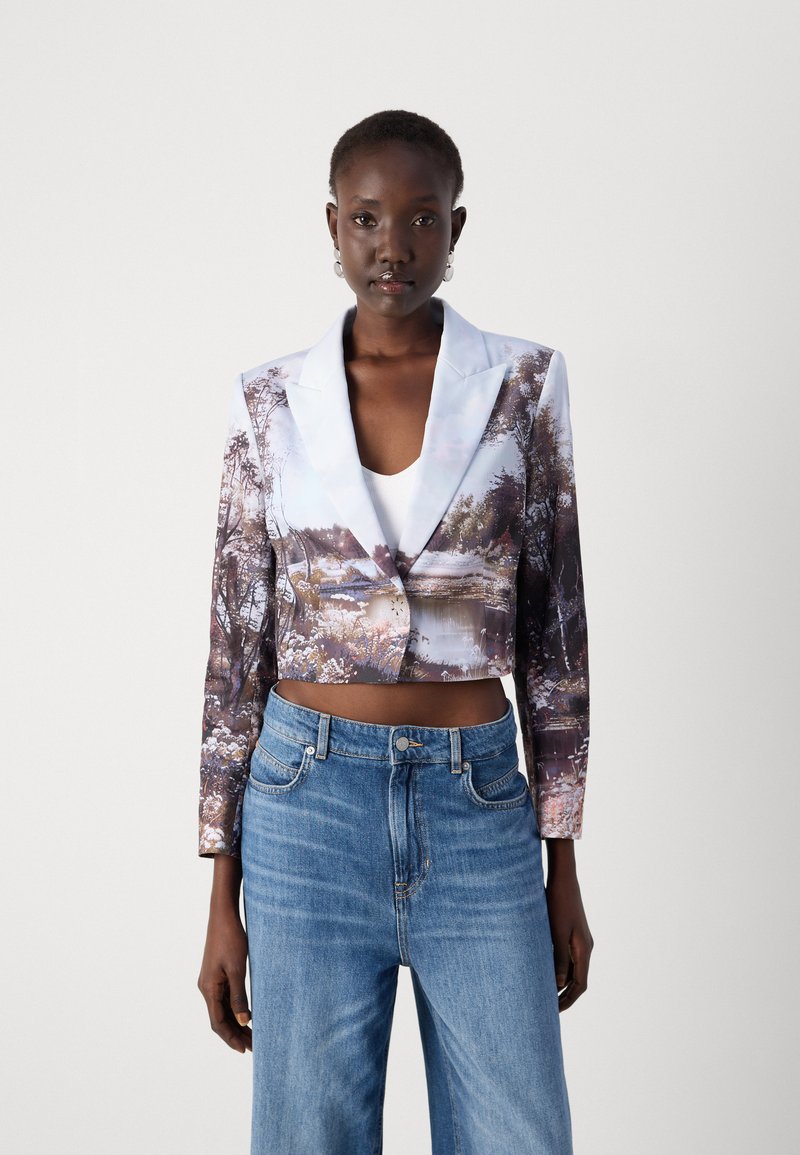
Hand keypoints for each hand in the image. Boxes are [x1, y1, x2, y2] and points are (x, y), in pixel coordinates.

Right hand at [197, 904, 252, 1051]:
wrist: (223, 915)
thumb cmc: (231, 939)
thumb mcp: (237, 969)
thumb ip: (239, 996)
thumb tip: (244, 1021)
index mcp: (209, 989)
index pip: (218, 1022)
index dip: (231, 1038)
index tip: (245, 1049)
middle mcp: (206, 987)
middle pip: (219, 1018)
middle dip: (235, 1034)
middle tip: (253, 1046)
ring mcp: (210, 981)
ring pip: (222, 1009)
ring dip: (235, 1023)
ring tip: (252, 1035)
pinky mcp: (216, 974)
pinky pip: (224, 998)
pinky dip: (234, 1009)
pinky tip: (246, 1014)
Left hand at [544, 849, 593, 1011]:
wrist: (563, 878)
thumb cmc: (558, 903)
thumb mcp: (556, 933)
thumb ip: (558, 959)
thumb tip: (558, 985)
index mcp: (584, 950)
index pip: (579, 984)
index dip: (568, 1000)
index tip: (554, 1012)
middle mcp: (585, 947)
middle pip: (578, 979)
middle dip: (565, 995)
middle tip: (548, 1008)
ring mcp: (579, 940)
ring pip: (573, 969)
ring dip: (561, 983)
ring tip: (545, 993)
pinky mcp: (572, 932)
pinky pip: (568, 957)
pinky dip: (559, 968)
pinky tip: (544, 970)